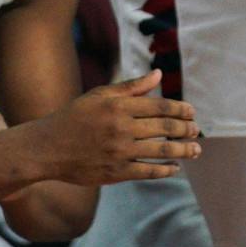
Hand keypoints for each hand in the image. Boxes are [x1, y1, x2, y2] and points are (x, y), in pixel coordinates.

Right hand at [23, 72, 199, 184]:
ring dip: (182, 150)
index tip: (191, 112)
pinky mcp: (116, 172)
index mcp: (119, 105)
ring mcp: (120, 151)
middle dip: (185, 129)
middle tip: (196, 131)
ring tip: (195, 150)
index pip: (159, 106)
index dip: (179, 109)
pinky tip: (175, 168)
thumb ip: (132, 86)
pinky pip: (147, 171)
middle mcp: (122, 127)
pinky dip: (165, 170)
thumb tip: (159, 74)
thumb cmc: (75, 117)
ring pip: (161, 150)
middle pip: (164, 128)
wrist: (48, 147)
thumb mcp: (101, 94)